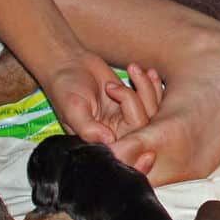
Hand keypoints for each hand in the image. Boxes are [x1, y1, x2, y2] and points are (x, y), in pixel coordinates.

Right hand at [42, 52, 162, 146]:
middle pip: (142, 130)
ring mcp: (128, 118)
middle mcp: (117, 135)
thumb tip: (109, 140)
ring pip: (152, 113)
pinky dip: (153, 85)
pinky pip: (155, 100)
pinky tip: (146, 72)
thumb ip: (87, 128)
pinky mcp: (136, 102)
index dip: (138, 155)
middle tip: (111, 86)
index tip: (148, 149)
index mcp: (100, 145)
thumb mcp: (72, 109)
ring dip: (145, 88)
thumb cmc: (65, 88)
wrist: (69, 64)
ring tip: (128, 70)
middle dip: (135, 102)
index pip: (124, 155)